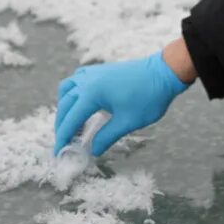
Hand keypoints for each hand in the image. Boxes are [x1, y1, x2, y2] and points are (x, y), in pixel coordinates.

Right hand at [53, 50, 189, 155]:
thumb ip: (106, 137)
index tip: (59, 152)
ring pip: (67, 89)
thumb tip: (93, 150)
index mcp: (91, 93)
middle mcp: (87, 80)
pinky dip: (73, 93)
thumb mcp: (127, 122)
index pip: (71, 119)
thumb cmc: (149, 96)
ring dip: (65, 107)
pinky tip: (81, 103)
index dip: (63, 138)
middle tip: (65, 142)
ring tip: (71, 124)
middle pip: (65, 104)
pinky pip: (77, 80)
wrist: (164, 72)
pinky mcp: (101, 70)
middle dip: (62, 124)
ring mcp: (93, 72)